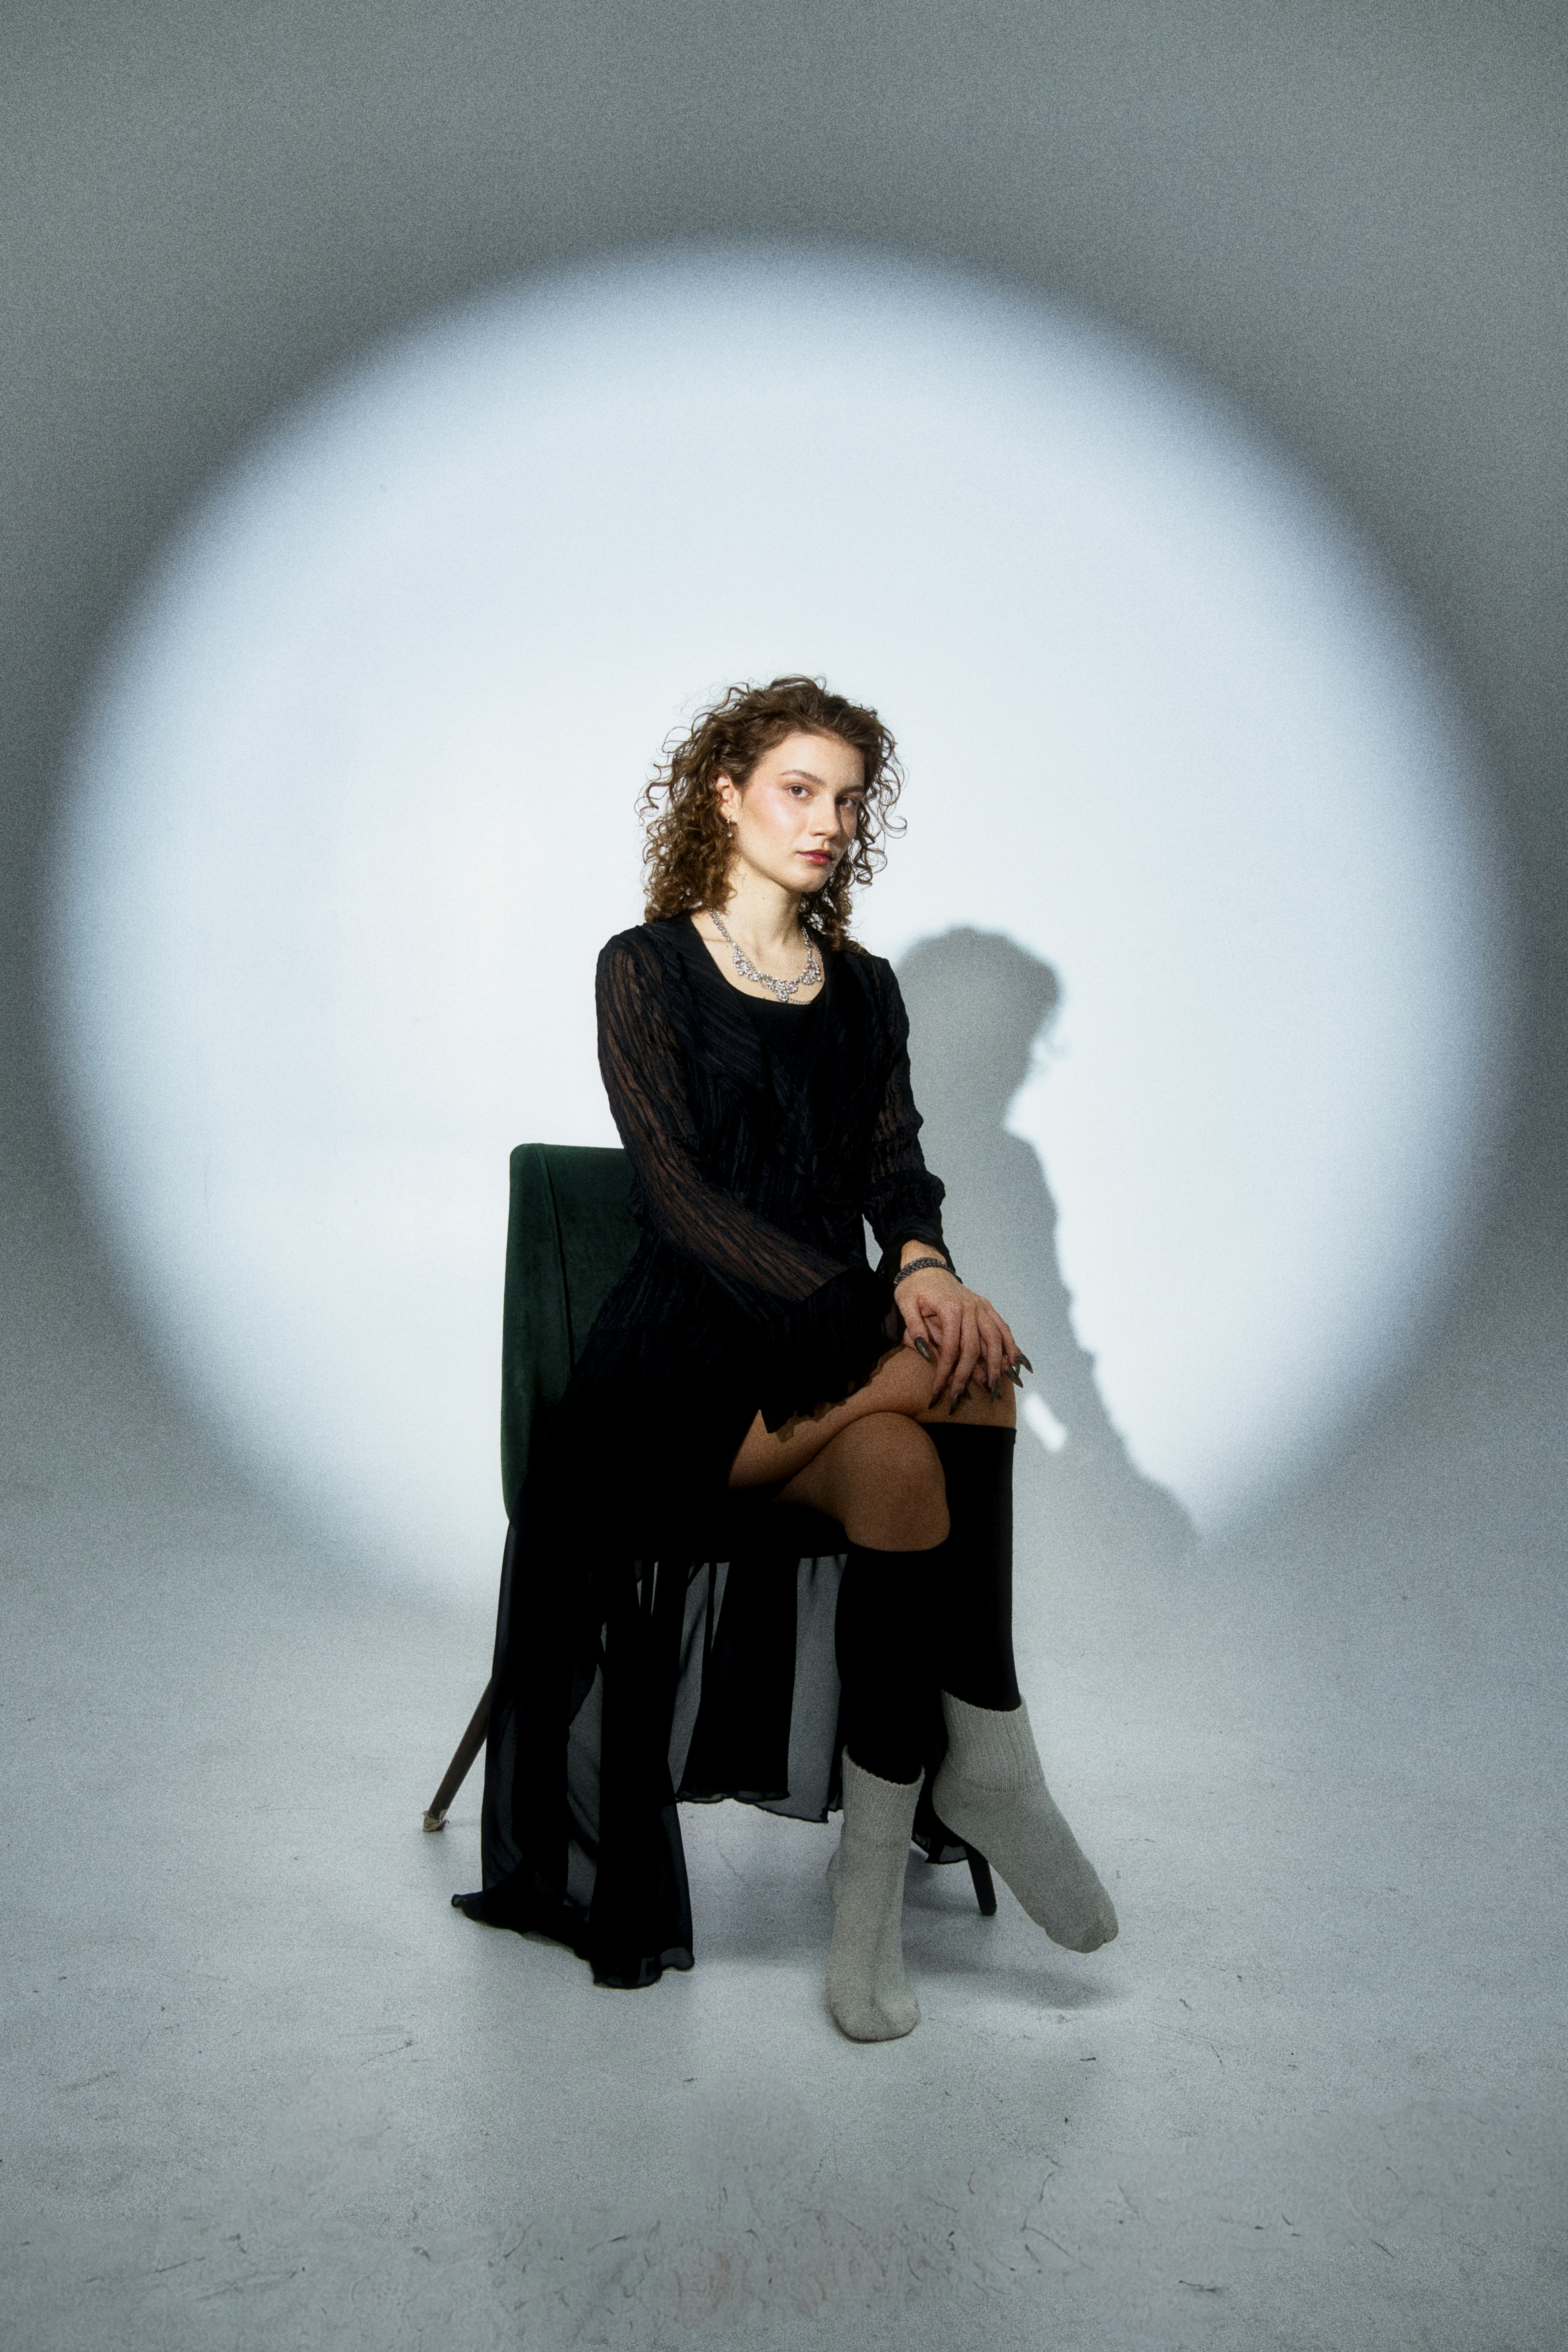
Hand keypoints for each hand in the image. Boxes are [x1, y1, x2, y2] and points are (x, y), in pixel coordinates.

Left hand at [895, 1261, 1026, 1409]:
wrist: (926, 1265)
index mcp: (950, 1308)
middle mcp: (970, 1308)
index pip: (950, 1348)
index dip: (945, 1372)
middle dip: (968, 1377)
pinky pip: (1002, 1328)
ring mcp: (981, 1307)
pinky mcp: (986, 1307)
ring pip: (995, 1340)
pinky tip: (1017, 1364)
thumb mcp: (905, 1304)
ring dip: (997, 1365)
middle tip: (961, 1399)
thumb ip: (915, 1328)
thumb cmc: (914, 1286)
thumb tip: (925, 1353)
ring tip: (996, 1388)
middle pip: (974, 1349)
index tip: (938, 1392)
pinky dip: (1011, 1346)